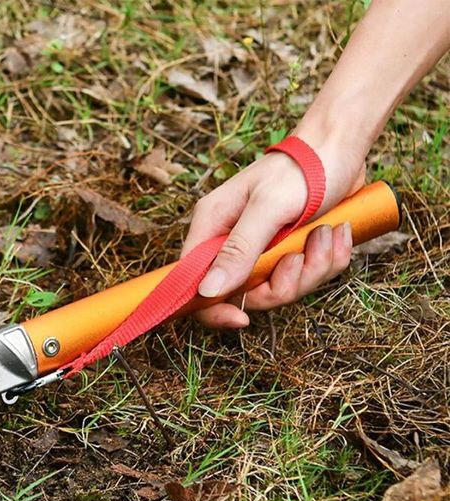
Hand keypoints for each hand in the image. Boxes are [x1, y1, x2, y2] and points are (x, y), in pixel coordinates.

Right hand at [181, 135, 365, 327]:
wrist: (339, 147)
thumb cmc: (300, 169)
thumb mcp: (268, 207)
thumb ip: (239, 249)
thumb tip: (207, 291)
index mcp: (213, 228)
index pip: (195, 283)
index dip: (214, 309)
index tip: (242, 319)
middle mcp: (233, 242)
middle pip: (248, 294)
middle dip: (284, 282)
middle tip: (302, 255)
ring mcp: (263, 249)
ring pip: (282, 287)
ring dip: (313, 267)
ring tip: (325, 233)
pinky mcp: (290, 250)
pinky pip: (307, 276)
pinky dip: (327, 259)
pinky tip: (334, 233)